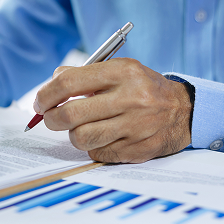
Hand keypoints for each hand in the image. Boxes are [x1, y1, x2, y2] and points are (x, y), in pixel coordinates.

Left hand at [34, 58, 191, 162]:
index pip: (68, 82)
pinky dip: (93, 147)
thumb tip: (50, 85)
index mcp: (122, 72)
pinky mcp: (137, 150)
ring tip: (83, 127)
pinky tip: (104, 137)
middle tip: (51, 118)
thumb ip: (85, 74)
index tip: (40, 103)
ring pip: (81, 138)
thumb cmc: (142, 89)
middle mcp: (130, 99)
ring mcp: (135, 127)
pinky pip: (97, 154)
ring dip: (74, 135)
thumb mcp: (120, 70)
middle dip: (51, 119)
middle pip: (69, 114)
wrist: (184, 111)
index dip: (46, 95)